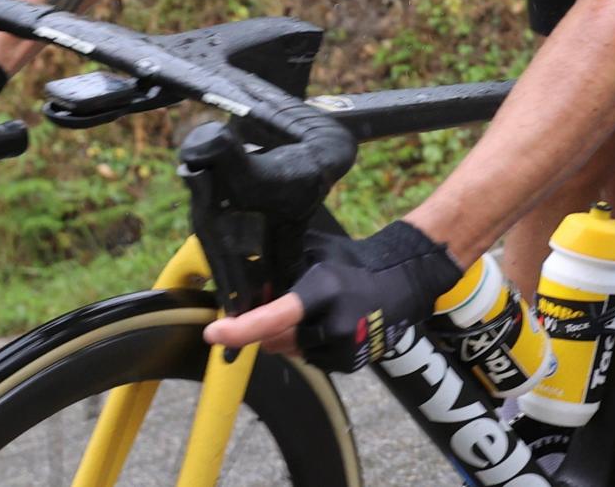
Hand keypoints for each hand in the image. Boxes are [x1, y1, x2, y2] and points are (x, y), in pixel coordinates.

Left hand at [204, 221, 462, 370]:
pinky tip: (326, 324)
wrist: (400, 281)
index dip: (241, 328)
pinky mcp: (350, 364)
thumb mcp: (313, 252)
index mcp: (323, 290)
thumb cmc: (351, 261)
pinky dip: (308, 345)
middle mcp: (334, 324)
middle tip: (275, 305)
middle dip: (265, 327)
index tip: (214, 333)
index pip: (275, 315)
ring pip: (291, 351)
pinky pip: (311, 359)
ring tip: (313, 311)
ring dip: (288, 336)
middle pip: (276, 338)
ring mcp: (344, 348)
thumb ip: (280, 268)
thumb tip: (243, 284)